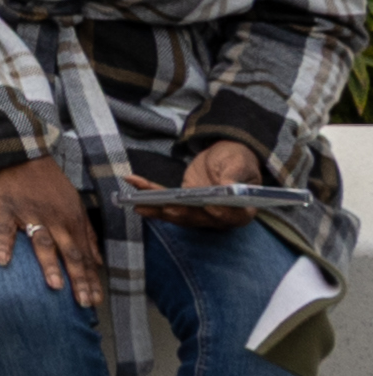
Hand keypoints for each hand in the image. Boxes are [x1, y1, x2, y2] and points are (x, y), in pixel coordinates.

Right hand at [0, 154, 108, 307]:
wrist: (21, 152)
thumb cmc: (48, 180)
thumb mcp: (74, 202)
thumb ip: (87, 232)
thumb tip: (99, 260)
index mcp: (72, 219)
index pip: (85, 255)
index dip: (91, 279)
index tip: (96, 300)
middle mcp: (55, 220)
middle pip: (70, 253)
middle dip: (79, 279)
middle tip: (84, 302)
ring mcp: (30, 215)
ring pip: (43, 243)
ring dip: (49, 264)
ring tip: (56, 286)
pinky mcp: (6, 209)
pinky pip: (5, 229)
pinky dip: (4, 245)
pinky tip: (3, 261)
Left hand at [138, 136, 275, 218]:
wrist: (226, 157)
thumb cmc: (237, 160)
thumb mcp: (238, 164)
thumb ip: (234, 175)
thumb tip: (228, 187)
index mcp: (241, 210)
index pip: (228, 216)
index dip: (216, 213)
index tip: (205, 207)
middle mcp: (220, 217)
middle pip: (196, 217)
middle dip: (175, 211)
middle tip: (158, 206)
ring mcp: (201, 213)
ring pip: (177, 213)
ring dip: (156, 207)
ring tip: (136, 202)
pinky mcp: (185, 205)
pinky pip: (167, 203)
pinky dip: (150, 197)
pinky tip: (135, 187)